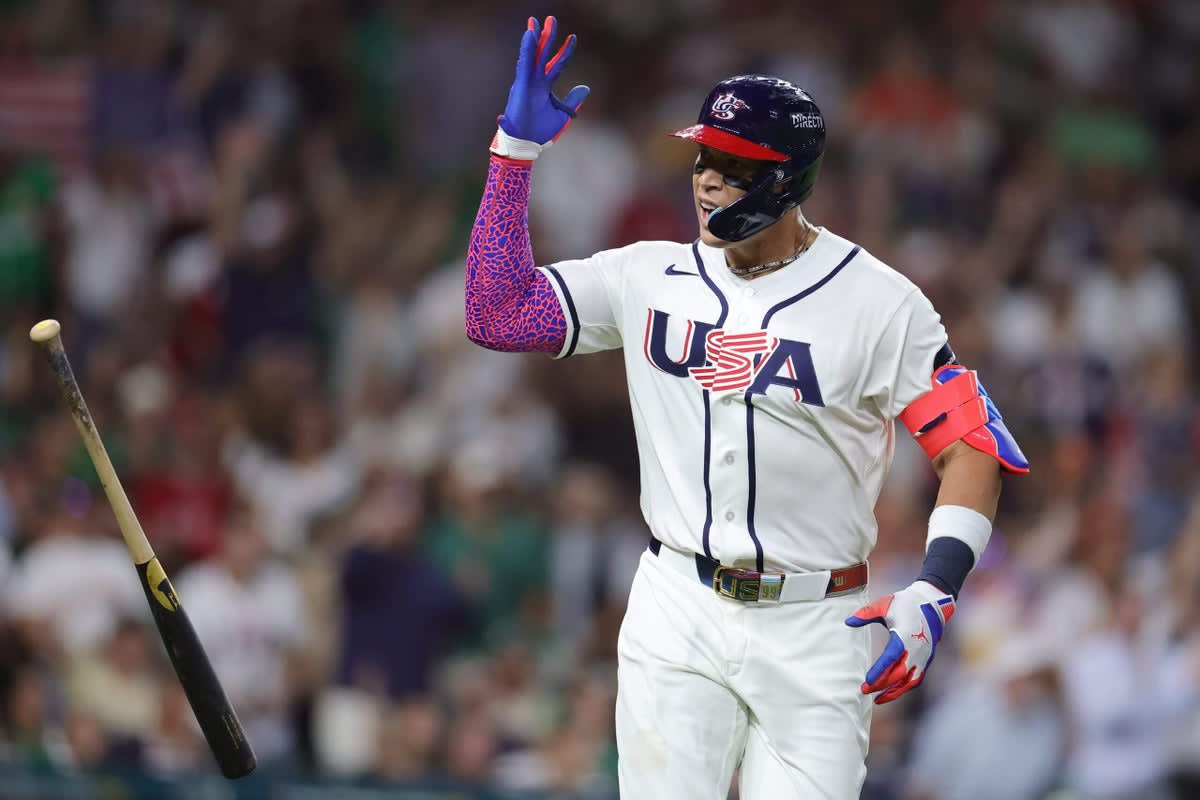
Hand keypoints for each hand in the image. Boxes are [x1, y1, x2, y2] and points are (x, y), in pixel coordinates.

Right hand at [497, 16, 588, 147]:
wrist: (526, 143)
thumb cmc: (541, 131)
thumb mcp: (563, 114)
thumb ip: (573, 100)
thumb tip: (586, 88)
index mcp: (545, 87)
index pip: (557, 64)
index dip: (565, 51)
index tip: (572, 37)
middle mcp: (536, 81)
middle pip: (543, 54)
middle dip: (547, 37)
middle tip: (550, 19)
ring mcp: (527, 82)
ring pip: (532, 55)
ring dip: (535, 38)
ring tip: (535, 22)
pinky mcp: (521, 85)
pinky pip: (524, 63)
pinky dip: (527, 49)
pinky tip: (530, 35)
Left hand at [844, 581, 954, 703]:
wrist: (932, 603)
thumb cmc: (905, 604)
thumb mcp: (883, 605)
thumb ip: (865, 614)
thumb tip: (848, 622)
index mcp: (904, 636)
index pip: (890, 659)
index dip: (879, 672)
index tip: (867, 682)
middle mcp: (916, 649)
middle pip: (899, 674)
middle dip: (882, 685)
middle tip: (864, 691)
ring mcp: (923, 656)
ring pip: (910, 681)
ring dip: (894, 692)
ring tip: (878, 699)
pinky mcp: (927, 659)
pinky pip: (916, 678)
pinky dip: (905, 687)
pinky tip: (893, 691)